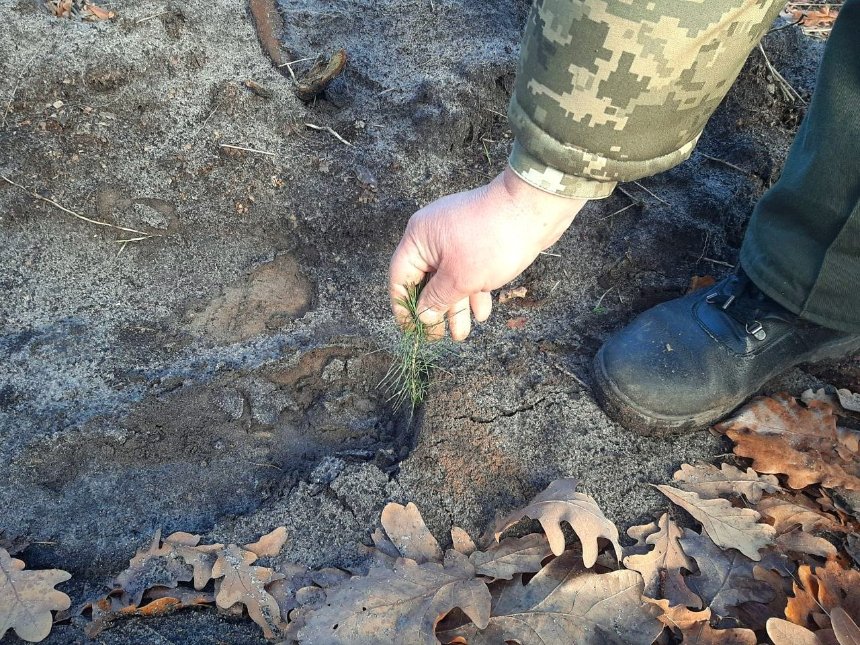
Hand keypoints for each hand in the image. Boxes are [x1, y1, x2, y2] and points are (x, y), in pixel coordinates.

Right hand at [389, 166, 586, 340]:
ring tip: (461, 334)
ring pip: (450, 278)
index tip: (411, 330)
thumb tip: (423, 314)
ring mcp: (457, 238)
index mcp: (419, 238)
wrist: (534, 210)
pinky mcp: (478, 241)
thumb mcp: (460, 278)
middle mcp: (433, 236)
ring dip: (456, 306)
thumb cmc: (492, 241)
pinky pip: (468, 271)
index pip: (400, 277)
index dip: (403, 306)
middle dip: (434, 311)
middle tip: (437, 337)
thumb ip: (437, 299)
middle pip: (425, 280)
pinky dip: (473, 291)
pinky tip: (482, 313)